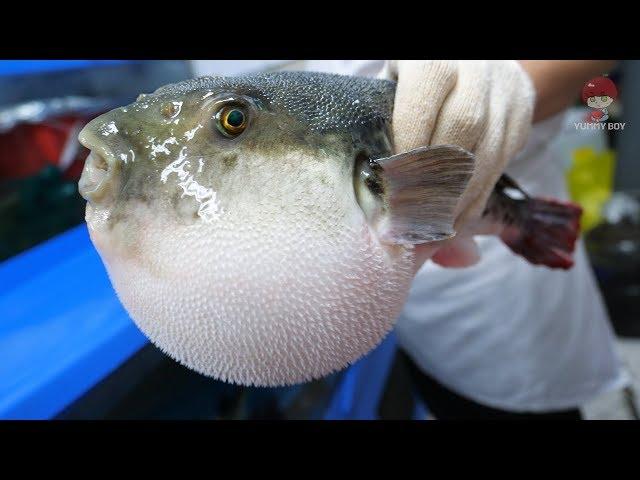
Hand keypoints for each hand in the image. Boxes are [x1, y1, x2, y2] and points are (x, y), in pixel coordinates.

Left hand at [381, 60, 535, 227]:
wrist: (471, 61)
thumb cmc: (412, 84)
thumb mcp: (393, 94)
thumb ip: (387, 132)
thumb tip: (382, 196)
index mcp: (433, 60)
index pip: (420, 110)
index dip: (407, 156)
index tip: (390, 195)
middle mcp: (476, 69)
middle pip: (463, 130)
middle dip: (435, 184)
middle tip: (411, 221)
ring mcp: (505, 90)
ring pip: (489, 152)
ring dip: (459, 200)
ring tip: (432, 230)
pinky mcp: (523, 113)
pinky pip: (503, 163)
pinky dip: (476, 200)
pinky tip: (455, 222)